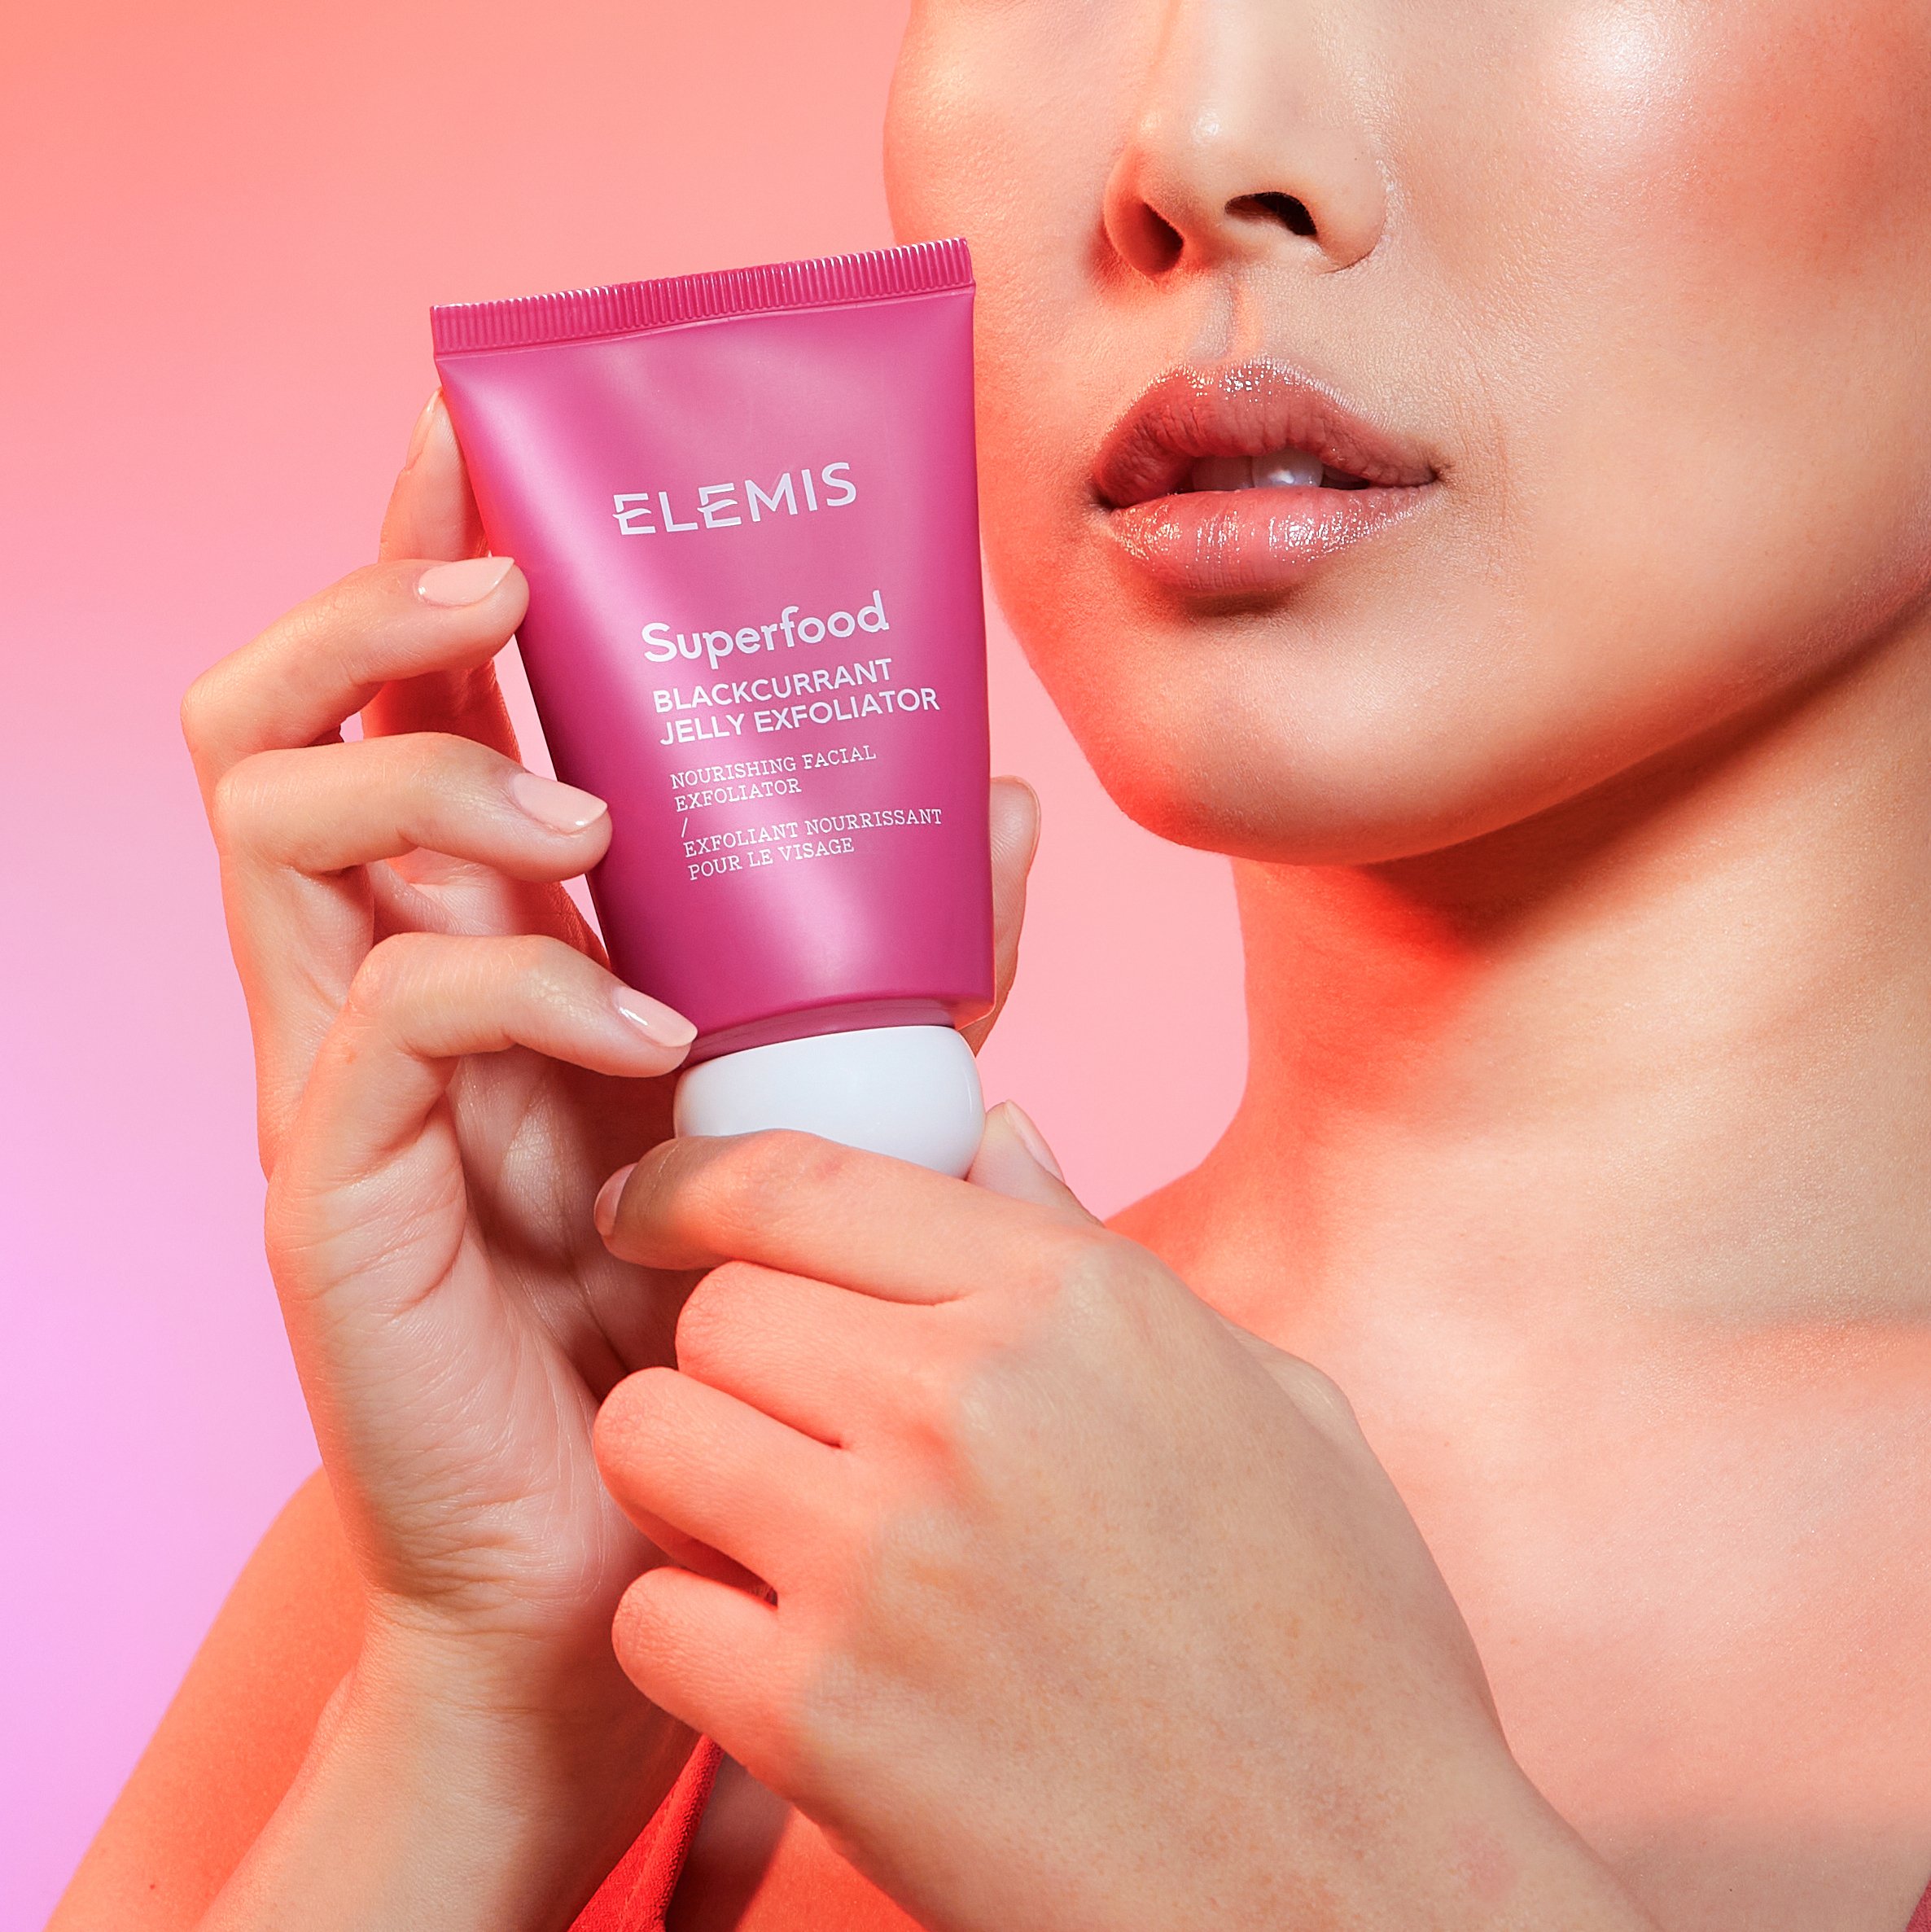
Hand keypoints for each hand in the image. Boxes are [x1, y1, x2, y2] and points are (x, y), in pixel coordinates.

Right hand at [180, 392, 1041, 1883]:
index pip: (407, 702)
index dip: (425, 558)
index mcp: (481, 935)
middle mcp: (378, 977)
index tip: (486, 440)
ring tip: (586, 820)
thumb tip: (1001, 811)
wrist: (645, 1548)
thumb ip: (902, 965)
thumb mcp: (823, 1097)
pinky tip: (649, 1034)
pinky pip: (382, 1018)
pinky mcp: (329, 1192)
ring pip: (276, 823)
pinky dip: (525, 987)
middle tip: (506, 580)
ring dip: (436, 776)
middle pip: (287, 715)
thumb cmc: (720, 1312)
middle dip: (384, 603)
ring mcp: (335, 1082)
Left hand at [589, 1114, 1652, 1931]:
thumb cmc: (1335, 1648)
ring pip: (649, 1431)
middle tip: (772, 1420)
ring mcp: (882, 1557)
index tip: (653, 1210)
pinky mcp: (820, 1720)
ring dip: (684, 1475)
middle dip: (727, 1354)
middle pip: (715, 1305)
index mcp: (1075, 1301)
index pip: (801, 1180)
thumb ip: (1097, 1250)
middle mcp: (965, 1399)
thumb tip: (996, 1133)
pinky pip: (648, 1612)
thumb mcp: (1265, 1397)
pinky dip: (688, 1637)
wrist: (1356, 1895)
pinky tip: (777, 1666)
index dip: (695, 1184)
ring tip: (763, 1533)